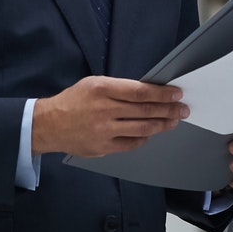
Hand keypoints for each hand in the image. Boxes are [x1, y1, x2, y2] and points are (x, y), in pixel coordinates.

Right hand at [31, 77, 187, 158]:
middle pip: (145, 111)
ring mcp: (104, 131)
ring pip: (142, 129)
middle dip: (168, 110)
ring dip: (162, 125)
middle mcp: (104, 110)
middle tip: (182, 109)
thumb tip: (148, 93)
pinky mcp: (103, 147)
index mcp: (102, 89)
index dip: (161, 94)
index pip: (140, 92)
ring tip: (173, 121)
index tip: (176, 94)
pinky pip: (131, 143)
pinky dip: (144, 138)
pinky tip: (151, 132)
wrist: (50, 125)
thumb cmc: (73, 101)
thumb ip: (119, 88)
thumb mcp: (93, 84)